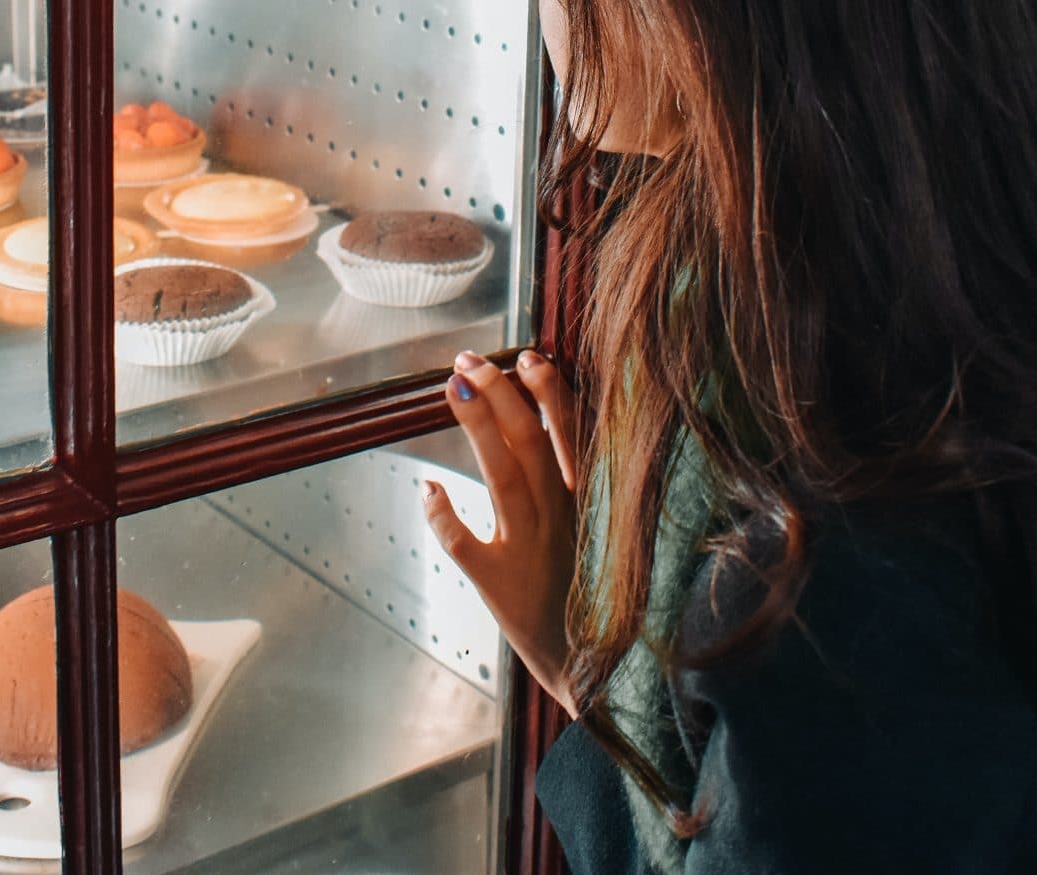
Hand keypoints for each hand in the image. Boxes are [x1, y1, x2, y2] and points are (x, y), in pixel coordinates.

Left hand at [424, 348, 581, 714]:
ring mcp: (531, 550)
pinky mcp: (499, 586)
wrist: (604, 679)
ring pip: (502, 475)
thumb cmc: (599, 600)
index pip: (574, 435)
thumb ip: (591, 491)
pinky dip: (443, 515)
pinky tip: (426, 488)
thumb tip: (568, 434)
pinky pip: (464, 544)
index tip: (529, 356)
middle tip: (471, 360)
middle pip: (532, 441)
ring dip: (479, 427)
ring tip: (456, 386)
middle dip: (502, 394)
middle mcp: (564, 520)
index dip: (551, 392)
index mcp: (593, 507)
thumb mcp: (610, 539)